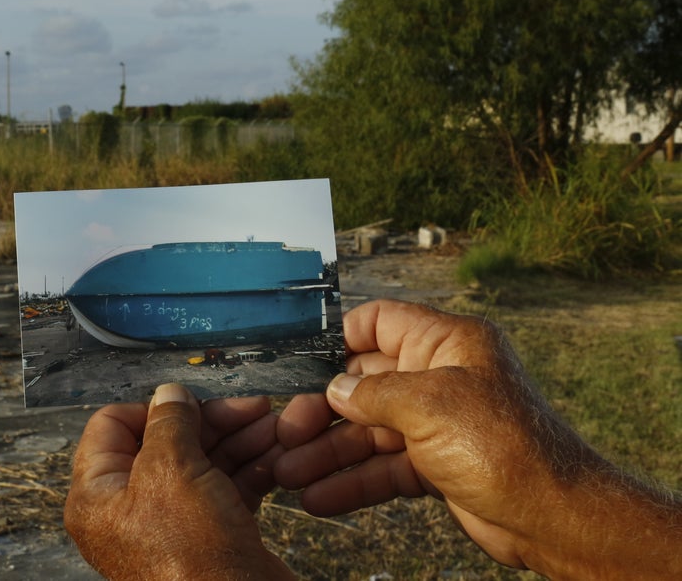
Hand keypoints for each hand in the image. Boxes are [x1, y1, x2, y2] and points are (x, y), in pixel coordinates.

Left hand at [65, 383, 294, 579]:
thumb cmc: (192, 558)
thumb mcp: (171, 470)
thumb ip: (168, 423)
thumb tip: (169, 393)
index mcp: (97, 495)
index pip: (111, 426)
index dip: (153, 408)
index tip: (191, 398)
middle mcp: (127, 510)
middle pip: (165, 441)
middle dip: (212, 421)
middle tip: (251, 406)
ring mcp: (170, 525)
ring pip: (201, 463)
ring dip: (239, 441)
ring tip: (274, 426)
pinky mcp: (209, 537)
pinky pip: (224, 490)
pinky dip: (250, 471)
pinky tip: (277, 456)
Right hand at [273, 299, 681, 578]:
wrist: (555, 518)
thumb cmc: (506, 447)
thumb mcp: (430, 405)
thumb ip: (374, 393)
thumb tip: (334, 390)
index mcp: (447, 343)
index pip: (381, 322)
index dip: (340, 337)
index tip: (300, 359)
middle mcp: (440, 377)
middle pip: (364, 383)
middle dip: (322, 410)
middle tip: (285, 433)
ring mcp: (437, 423)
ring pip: (368, 431)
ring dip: (328, 453)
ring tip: (286, 474)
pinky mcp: (437, 464)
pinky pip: (383, 467)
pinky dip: (352, 482)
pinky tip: (319, 499)